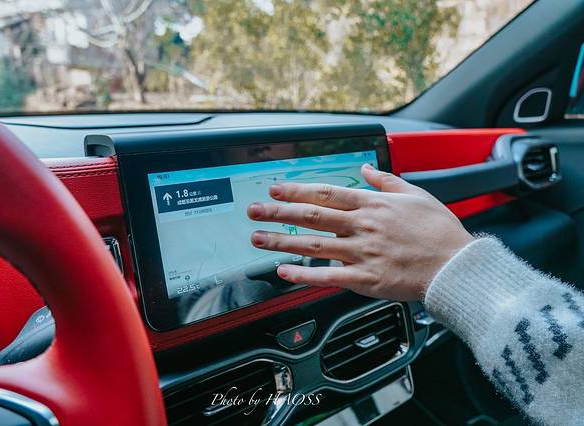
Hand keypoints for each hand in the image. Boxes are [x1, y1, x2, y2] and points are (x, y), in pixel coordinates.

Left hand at [247, 164, 473, 300]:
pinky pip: (328, 276)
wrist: (456, 266)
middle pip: (312, 216)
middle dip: (278, 212)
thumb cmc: (438, 231)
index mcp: (372, 205)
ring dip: (282, 241)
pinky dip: (303, 275)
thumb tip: (366, 168)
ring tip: (258, 238)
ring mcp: (362, 252)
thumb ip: (385, 180)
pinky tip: (283, 272)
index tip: (275, 188)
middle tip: (254, 211)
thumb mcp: (415, 194)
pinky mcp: (366, 278)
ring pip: (313, 244)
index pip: (326, 193)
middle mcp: (362, 226)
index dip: (296, 190)